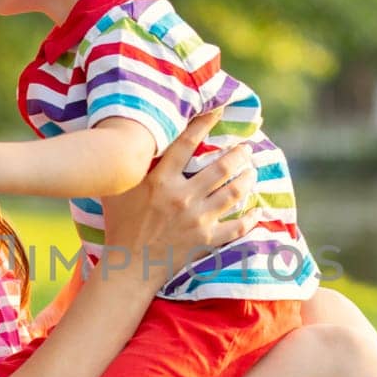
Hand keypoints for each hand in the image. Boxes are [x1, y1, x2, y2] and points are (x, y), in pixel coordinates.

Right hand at [98, 109, 258, 283]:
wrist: (129, 265)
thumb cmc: (120, 224)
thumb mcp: (118, 189)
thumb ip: (131, 166)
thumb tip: (130, 141)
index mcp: (161, 181)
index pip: (187, 143)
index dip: (204, 123)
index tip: (219, 111)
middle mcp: (182, 197)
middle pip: (221, 168)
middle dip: (238, 154)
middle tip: (247, 147)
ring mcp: (197, 219)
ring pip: (233, 193)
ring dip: (247, 179)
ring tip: (253, 171)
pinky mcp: (206, 240)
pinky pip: (236, 227)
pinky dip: (250, 219)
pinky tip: (258, 211)